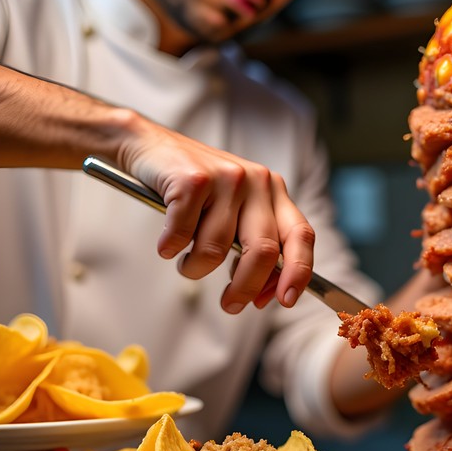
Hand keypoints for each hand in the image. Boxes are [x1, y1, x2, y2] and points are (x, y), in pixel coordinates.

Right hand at [118, 122, 314, 313]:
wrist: (149, 145)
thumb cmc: (193, 187)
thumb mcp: (233, 210)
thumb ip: (252, 243)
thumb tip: (262, 293)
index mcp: (273, 191)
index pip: (301, 234)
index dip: (299, 271)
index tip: (286, 300)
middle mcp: (257, 181)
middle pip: (263, 251)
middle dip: (245, 288)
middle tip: (229, 305)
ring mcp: (226, 178)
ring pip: (216, 249)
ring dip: (195, 269)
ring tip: (186, 262)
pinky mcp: (193, 179)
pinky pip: (183, 235)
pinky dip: (171, 248)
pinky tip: (166, 245)